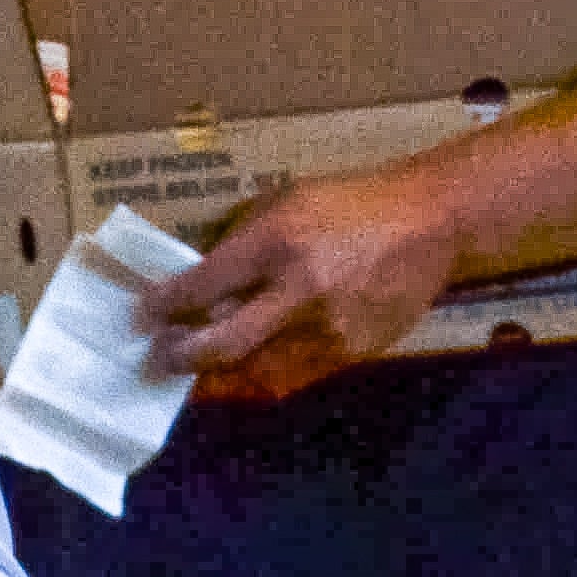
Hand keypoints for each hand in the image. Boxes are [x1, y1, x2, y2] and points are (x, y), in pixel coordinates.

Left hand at [146, 163, 465, 401]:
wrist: (433, 220)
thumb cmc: (350, 202)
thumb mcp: (287, 201)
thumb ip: (243, 242)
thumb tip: (200, 281)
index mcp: (279, 241)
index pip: (206, 284)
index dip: (166, 305)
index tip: (142, 315)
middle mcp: (302, 290)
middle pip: (225, 343)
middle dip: (183, 356)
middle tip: (159, 359)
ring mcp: (331, 328)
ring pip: (258, 370)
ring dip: (221, 374)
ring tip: (196, 371)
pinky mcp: (354, 351)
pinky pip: (296, 375)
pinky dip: (265, 373)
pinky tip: (249, 367)